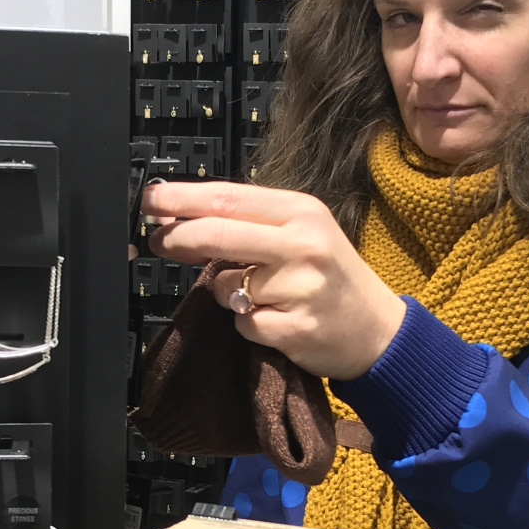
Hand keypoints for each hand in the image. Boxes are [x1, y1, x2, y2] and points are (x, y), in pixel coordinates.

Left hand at [146, 179, 404, 379]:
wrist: (378, 330)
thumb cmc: (330, 277)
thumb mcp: (301, 234)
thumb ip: (249, 225)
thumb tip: (183, 223)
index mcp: (302, 211)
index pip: (228, 198)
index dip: (183, 199)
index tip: (150, 200)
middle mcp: (303, 243)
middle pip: (219, 234)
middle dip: (179, 238)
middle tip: (157, 241)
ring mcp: (301, 286)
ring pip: (225, 285)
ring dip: (224, 292)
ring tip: (258, 295)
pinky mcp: (295, 327)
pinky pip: (242, 324)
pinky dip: (247, 325)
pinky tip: (275, 320)